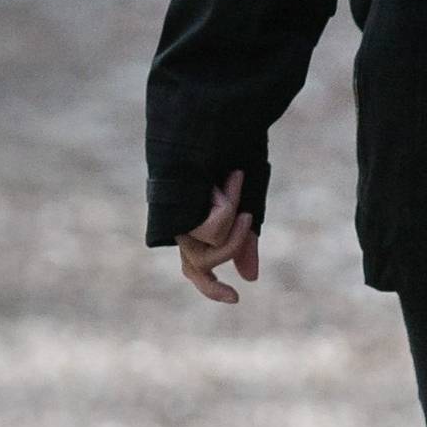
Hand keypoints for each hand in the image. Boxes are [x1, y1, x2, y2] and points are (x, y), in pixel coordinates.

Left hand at [177, 169, 259, 303]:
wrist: (212, 129)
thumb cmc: (226, 163)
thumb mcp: (242, 211)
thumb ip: (243, 244)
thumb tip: (249, 278)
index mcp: (192, 228)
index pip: (195, 267)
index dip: (211, 286)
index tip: (235, 298)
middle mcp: (180, 227)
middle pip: (199, 266)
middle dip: (225, 258)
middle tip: (241, 249)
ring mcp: (176, 220)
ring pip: (211, 252)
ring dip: (234, 226)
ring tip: (236, 183)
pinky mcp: (179, 214)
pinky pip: (213, 231)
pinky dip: (228, 208)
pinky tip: (225, 180)